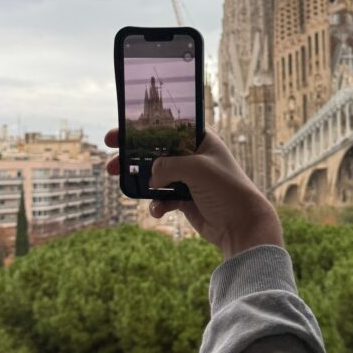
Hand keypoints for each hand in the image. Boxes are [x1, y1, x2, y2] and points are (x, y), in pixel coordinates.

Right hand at [104, 127, 282, 259]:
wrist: (242, 225)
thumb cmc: (227, 189)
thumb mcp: (196, 168)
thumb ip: (168, 165)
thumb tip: (150, 176)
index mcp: (201, 140)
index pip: (168, 127)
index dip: (144, 127)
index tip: (121, 129)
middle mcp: (194, 157)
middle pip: (156, 150)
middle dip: (132, 153)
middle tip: (110, 154)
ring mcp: (189, 179)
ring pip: (155, 175)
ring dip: (138, 179)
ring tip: (118, 180)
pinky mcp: (186, 200)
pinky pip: (162, 198)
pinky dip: (156, 204)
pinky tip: (158, 210)